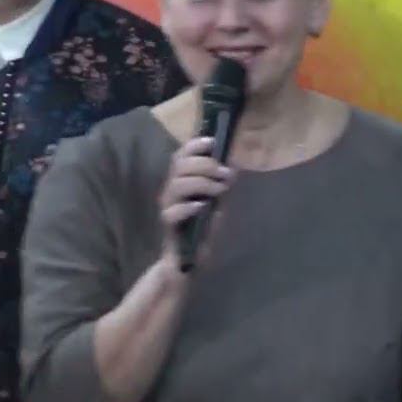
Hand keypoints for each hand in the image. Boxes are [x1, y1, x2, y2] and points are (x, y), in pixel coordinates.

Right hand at [158, 136, 233, 265]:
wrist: (189, 259)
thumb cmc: (202, 226)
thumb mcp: (216, 201)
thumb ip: (221, 183)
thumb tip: (233, 165)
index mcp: (181, 180)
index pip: (181, 156)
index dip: (194, 145)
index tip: (212, 142)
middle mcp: (171, 190)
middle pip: (179, 165)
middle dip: (205, 164)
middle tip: (224, 173)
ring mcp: (168, 206)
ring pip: (177, 184)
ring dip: (202, 182)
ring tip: (220, 190)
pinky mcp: (168, 225)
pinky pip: (173, 211)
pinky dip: (189, 206)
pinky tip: (203, 206)